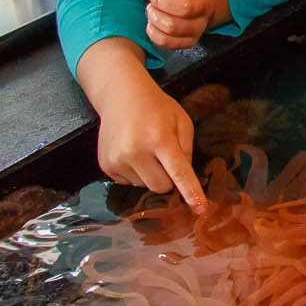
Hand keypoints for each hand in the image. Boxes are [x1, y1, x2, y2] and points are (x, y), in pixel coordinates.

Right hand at [97, 80, 206, 211]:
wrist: (121, 96)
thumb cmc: (157, 108)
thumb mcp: (181, 122)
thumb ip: (187, 151)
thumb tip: (185, 181)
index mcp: (160, 139)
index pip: (179, 173)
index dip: (190, 192)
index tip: (200, 208)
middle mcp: (136, 151)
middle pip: (161, 187)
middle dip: (167, 178)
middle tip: (164, 157)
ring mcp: (118, 159)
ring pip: (144, 187)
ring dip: (149, 174)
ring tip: (145, 150)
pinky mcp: (106, 165)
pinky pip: (128, 183)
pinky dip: (134, 173)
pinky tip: (132, 153)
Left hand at [145, 0, 226, 50]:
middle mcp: (205, 5)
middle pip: (185, 8)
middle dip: (161, 2)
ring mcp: (200, 24)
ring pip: (175, 27)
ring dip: (156, 18)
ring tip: (152, 10)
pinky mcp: (191, 40)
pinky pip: (170, 43)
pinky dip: (155, 34)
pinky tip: (153, 24)